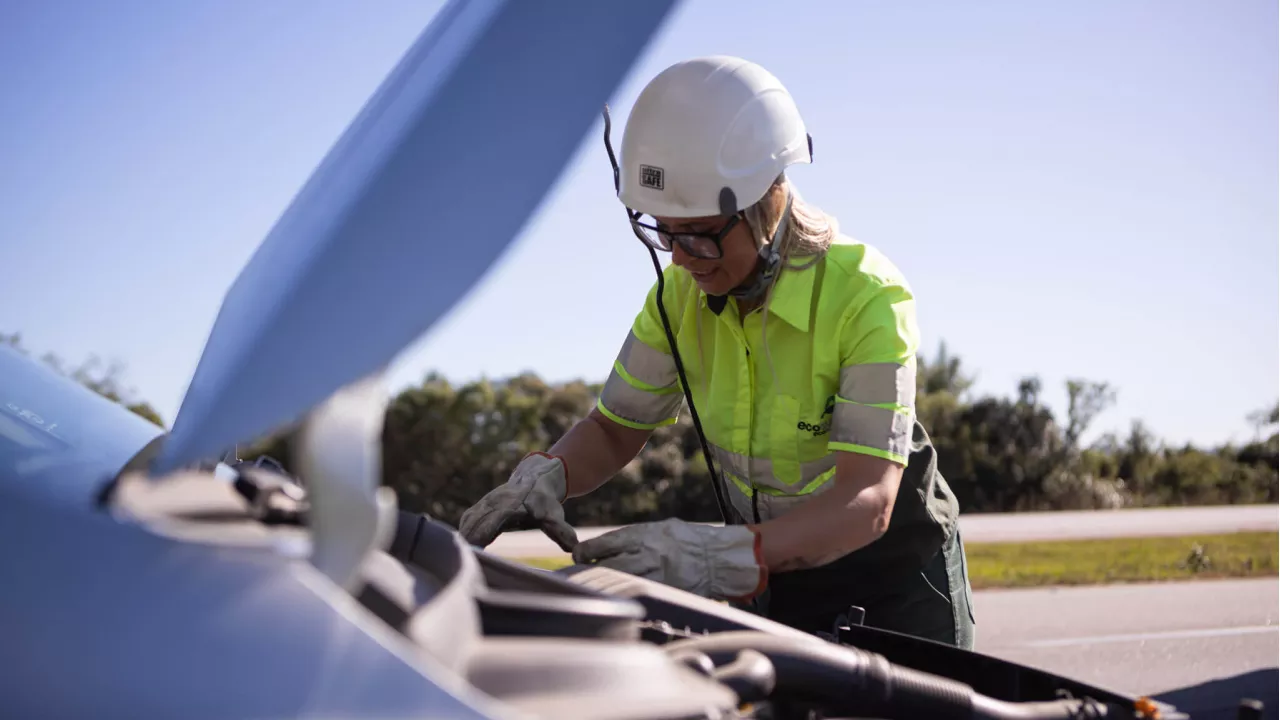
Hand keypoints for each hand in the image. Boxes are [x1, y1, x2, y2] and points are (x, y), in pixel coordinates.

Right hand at [458, 452, 577, 551]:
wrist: (537, 477)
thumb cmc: (545, 500)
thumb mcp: (553, 514)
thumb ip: (560, 531)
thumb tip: (573, 548)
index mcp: (508, 506)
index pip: (490, 524)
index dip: (480, 537)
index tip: (474, 551)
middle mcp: (493, 504)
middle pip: (473, 524)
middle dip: (466, 541)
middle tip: (460, 562)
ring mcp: (485, 503)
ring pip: (469, 521)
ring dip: (462, 537)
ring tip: (458, 558)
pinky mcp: (481, 506)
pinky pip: (468, 519)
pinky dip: (464, 531)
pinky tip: (462, 546)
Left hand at [572, 518, 766, 600]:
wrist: (717, 557)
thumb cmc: (686, 540)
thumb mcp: (661, 529)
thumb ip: (636, 537)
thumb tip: (607, 546)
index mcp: (646, 535)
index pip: (608, 543)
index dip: (588, 549)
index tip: (577, 554)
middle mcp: (649, 554)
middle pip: (610, 564)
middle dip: (591, 568)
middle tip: (578, 572)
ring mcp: (657, 575)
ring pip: (622, 580)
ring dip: (605, 583)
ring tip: (591, 585)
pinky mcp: (665, 591)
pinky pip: (639, 594)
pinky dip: (625, 595)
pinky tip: (615, 596)